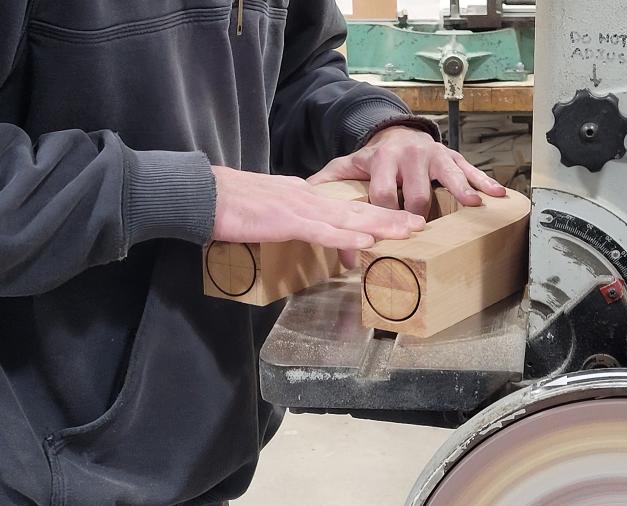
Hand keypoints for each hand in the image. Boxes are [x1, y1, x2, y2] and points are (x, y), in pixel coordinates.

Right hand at [211, 166, 424, 252]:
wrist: (205, 194)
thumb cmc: (231, 203)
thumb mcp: (268, 206)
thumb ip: (288, 213)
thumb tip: (300, 224)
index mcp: (304, 196)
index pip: (346, 206)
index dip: (374, 213)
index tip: (399, 219)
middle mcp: (309, 199)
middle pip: (358, 209)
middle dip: (391, 218)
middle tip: (419, 224)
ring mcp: (300, 209)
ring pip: (349, 219)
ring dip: (381, 226)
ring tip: (408, 231)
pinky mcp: (287, 222)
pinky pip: (323, 232)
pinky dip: (347, 238)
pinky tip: (367, 243)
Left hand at [307, 126, 506, 215]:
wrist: (398, 133)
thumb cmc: (374, 159)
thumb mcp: (348, 166)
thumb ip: (328, 181)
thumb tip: (305, 196)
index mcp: (382, 161)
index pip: (380, 195)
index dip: (378, 221)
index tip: (376, 244)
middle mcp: (409, 156)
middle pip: (416, 192)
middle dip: (419, 214)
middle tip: (423, 234)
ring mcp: (434, 156)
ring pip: (447, 176)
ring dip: (460, 191)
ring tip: (471, 206)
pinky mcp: (452, 157)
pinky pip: (470, 169)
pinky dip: (483, 182)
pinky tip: (496, 195)